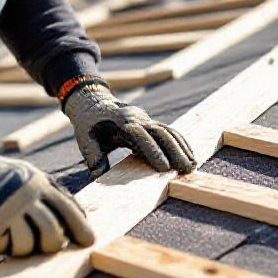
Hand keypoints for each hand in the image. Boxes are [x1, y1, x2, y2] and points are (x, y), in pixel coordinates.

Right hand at [0, 142, 93, 255]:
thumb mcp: (30, 175)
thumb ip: (50, 193)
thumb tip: (79, 215)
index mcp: (41, 183)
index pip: (69, 208)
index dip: (81, 228)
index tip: (88, 241)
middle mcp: (30, 195)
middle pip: (53, 232)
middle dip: (51, 246)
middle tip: (42, 247)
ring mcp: (12, 206)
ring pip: (29, 243)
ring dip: (22, 249)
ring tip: (13, 242)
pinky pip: (5, 245)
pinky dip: (1, 246)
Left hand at [63, 78, 195, 174]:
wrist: (93, 102)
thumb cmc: (88, 124)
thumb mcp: (85, 139)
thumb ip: (93, 156)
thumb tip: (98, 175)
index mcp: (121, 122)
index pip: (140, 135)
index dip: (152, 151)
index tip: (163, 168)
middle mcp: (137, 118)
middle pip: (161, 132)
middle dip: (175, 151)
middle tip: (186, 170)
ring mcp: (146, 119)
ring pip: (168, 131)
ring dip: (182, 148)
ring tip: (193, 166)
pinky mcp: (150, 122)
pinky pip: (169, 131)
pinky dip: (181, 142)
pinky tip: (190, 155)